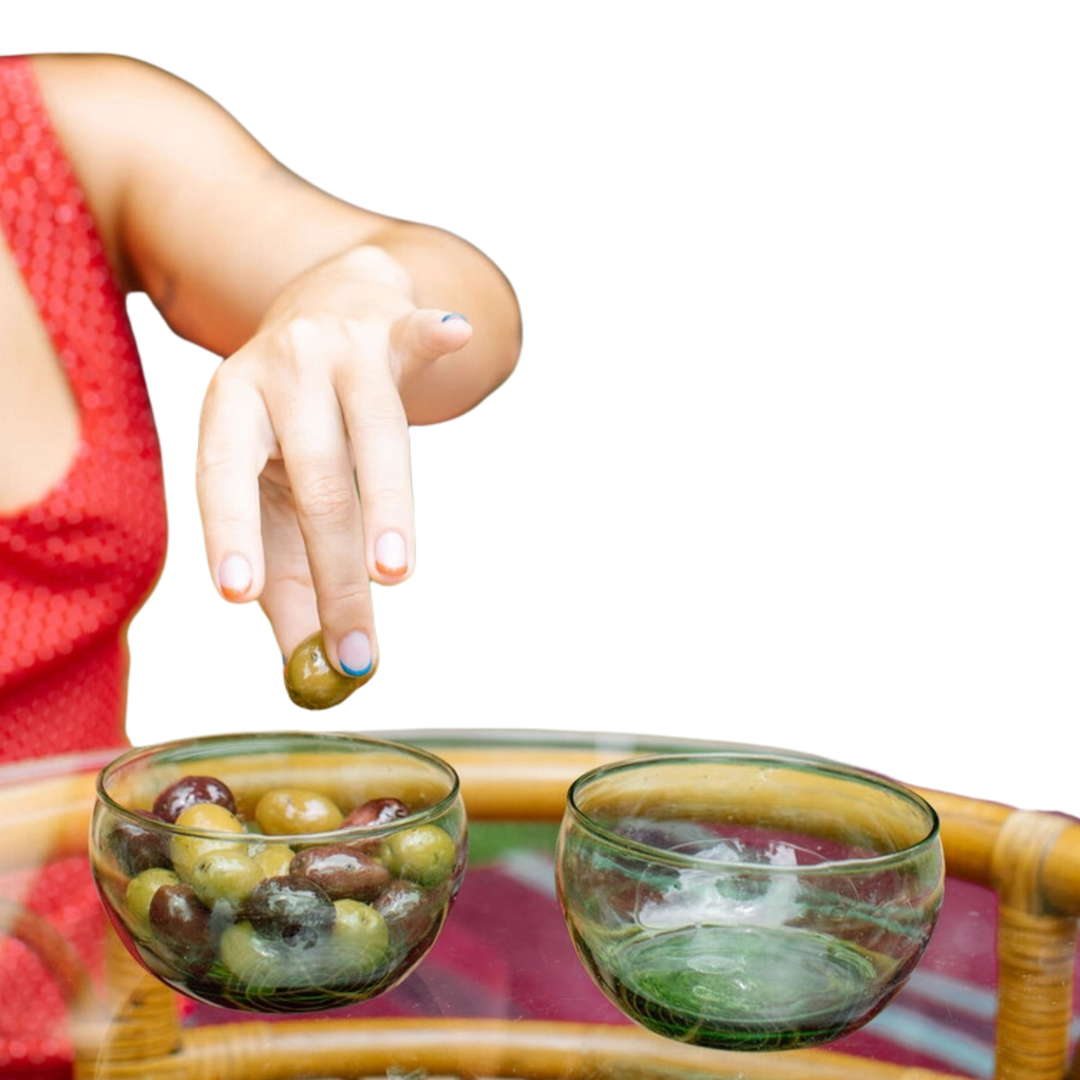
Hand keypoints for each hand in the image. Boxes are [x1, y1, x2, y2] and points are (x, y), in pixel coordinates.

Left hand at [191, 245, 472, 680]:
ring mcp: (340, 346)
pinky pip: (417, 337)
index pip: (222, 476)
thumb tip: (303, 668)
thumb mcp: (272, 489)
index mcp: (230, 407)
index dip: (231, 534)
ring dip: (388, 508)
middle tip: (354, 647)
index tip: (240, 597)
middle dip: (336, 568)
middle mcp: (277, 371)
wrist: (330, 307)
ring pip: (375, 432)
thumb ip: (283, 575)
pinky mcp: (395, 331)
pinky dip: (436, 338)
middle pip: (315, 476)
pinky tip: (457, 335)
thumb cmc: (296, 424)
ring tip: (395, 576)